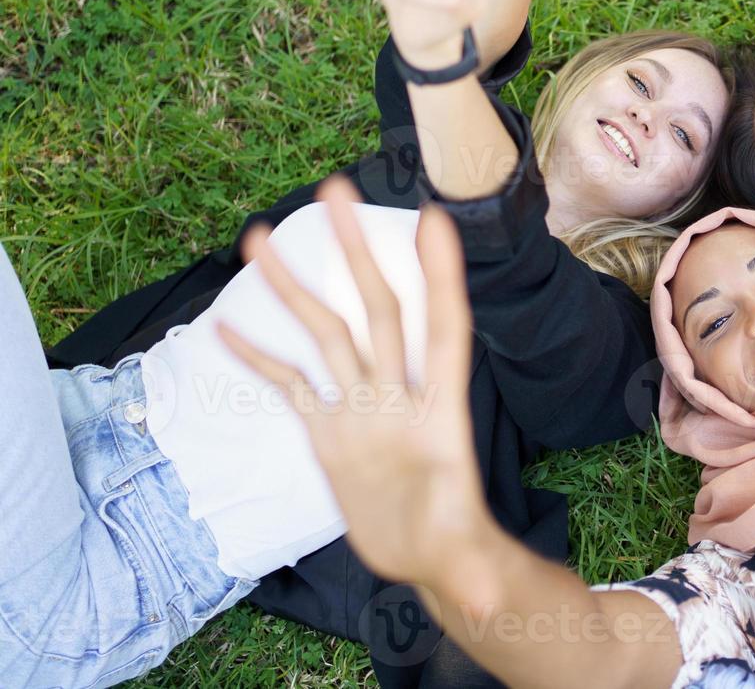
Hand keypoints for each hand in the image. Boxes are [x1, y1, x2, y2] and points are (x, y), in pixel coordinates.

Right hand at [218, 178, 493, 586]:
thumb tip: (487, 603)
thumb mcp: (462, 563)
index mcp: (439, 412)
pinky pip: (292, 385)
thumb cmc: (454, 551)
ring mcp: (360, 408)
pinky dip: (262, 357)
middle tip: (334, 190)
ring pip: (327, 333)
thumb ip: (471, 575)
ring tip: (258, 237)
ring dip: (295, 288)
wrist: (430, 558)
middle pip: (377, 309)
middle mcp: (397, 396)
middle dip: (356, 252)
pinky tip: (228, 325)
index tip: (435, 219)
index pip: (444, 330)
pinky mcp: (329, 432)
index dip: (440, 278)